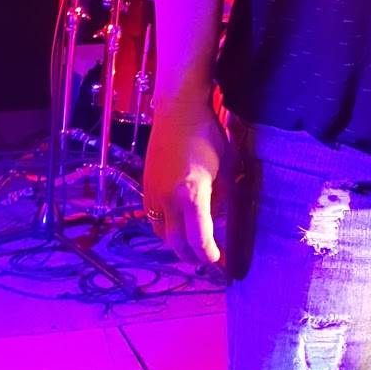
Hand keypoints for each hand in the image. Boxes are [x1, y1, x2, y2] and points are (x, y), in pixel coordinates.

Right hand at [143, 97, 227, 264]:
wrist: (178, 110)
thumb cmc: (207, 135)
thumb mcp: (224, 168)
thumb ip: (220, 197)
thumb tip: (215, 218)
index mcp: (191, 196)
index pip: (198, 240)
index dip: (209, 255)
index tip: (219, 260)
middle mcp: (168, 199)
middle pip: (176, 243)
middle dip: (192, 256)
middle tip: (206, 258)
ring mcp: (153, 193)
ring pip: (161, 233)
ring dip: (176, 243)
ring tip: (192, 244)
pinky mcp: (146, 186)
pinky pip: (153, 217)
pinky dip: (166, 227)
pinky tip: (178, 223)